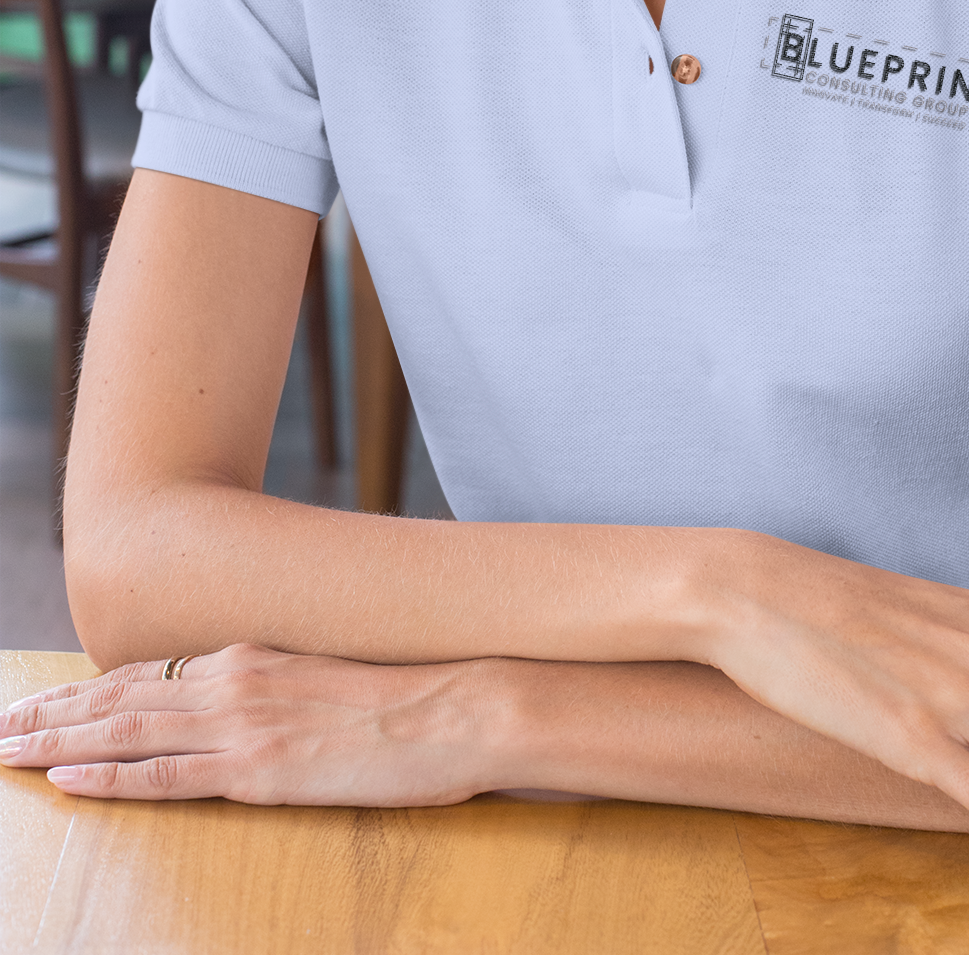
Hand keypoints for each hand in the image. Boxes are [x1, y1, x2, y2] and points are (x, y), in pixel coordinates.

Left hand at [0, 645, 517, 804]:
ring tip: (10, 750)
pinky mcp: (257, 768)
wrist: (457, 706)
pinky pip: (164, 776)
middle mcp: (234, 679)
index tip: (45, 701)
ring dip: (59, 741)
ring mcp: (242, 722)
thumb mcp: (331, 677)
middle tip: (1, 724)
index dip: (88, 690)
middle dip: (53, 711)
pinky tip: (69, 780)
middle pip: (120, 696)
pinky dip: (109, 778)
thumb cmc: (409, 696)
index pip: (149, 673)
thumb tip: (249, 702)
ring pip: (126, 730)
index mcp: (253, 656)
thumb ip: (278, 687)